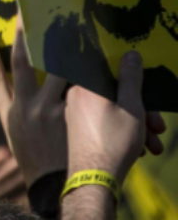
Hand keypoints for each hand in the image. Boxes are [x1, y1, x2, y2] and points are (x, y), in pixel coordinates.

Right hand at [0, 19, 67, 186]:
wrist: (54, 186)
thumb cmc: (37, 163)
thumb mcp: (17, 138)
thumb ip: (18, 114)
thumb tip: (17, 95)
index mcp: (8, 113)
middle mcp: (24, 107)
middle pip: (22, 62)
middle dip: (23, 35)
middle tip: (25, 12)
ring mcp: (47, 110)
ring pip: (54, 69)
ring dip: (61, 48)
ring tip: (66, 28)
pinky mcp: (69, 115)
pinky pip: (78, 87)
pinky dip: (83, 73)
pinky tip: (89, 59)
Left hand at [65, 51, 153, 181]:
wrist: (93, 180)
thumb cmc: (113, 141)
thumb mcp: (131, 107)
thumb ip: (131, 78)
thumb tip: (130, 53)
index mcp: (84, 86)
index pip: (110, 73)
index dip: (133, 83)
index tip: (148, 96)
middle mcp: (75, 97)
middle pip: (114, 95)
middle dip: (142, 111)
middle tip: (158, 127)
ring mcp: (75, 114)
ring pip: (112, 111)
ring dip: (137, 125)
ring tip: (154, 144)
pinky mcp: (79, 130)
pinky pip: (104, 123)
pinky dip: (123, 132)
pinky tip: (140, 149)